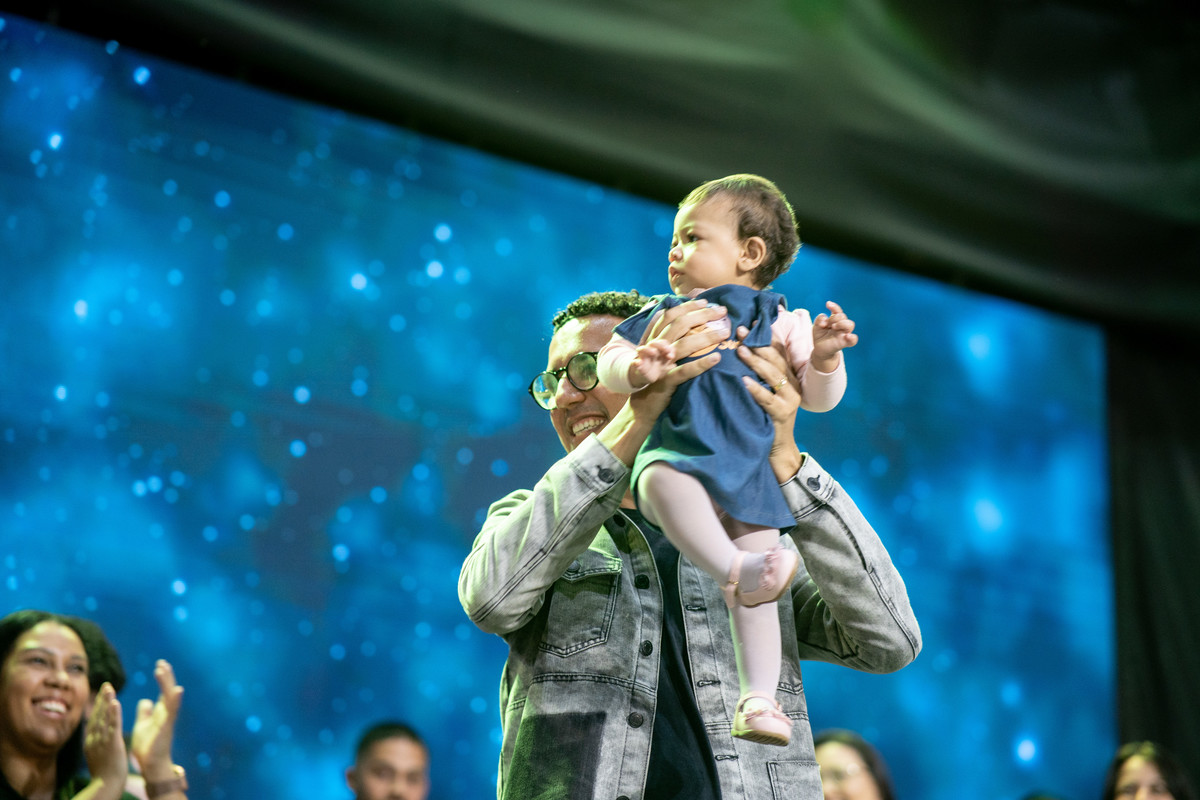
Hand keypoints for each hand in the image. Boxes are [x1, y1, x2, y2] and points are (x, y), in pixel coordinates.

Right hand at [84, 683, 127, 789]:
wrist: (105, 786)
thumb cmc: (104, 774)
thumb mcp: (97, 756)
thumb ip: (96, 744)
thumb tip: (96, 737)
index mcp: (91, 742)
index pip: (94, 720)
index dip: (98, 706)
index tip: (102, 693)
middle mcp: (94, 739)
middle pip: (97, 716)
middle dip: (101, 699)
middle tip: (106, 684)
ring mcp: (102, 741)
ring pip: (104, 718)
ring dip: (107, 701)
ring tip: (110, 687)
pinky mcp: (112, 744)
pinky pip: (113, 726)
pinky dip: (113, 714)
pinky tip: (115, 702)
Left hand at [130, 660, 184, 783]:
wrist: (151, 764)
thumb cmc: (148, 746)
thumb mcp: (143, 725)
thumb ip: (145, 713)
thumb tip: (145, 701)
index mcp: (161, 712)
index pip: (163, 691)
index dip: (163, 678)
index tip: (160, 665)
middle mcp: (166, 713)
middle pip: (168, 691)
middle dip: (166, 677)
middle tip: (161, 663)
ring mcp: (168, 719)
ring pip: (170, 697)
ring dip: (166, 683)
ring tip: (162, 670)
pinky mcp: (166, 727)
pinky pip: (172, 711)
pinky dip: (174, 700)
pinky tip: (176, 690)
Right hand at [626, 299, 724, 419]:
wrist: (641, 406)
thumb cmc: (655, 378)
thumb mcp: (658, 356)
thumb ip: (668, 340)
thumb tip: (686, 324)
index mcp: (654, 340)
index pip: (670, 316)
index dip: (687, 306)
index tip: (706, 301)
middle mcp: (656, 349)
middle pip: (679, 325)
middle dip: (702, 315)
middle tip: (722, 310)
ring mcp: (660, 365)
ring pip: (683, 345)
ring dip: (706, 337)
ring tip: (725, 332)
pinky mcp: (665, 381)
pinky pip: (684, 371)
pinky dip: (701, 364)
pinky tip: (716, 358)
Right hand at [629, 339, 675, 386]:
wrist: (645, 377)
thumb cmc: (657, 368)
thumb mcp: (665, 365)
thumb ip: (669, 363)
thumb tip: (674, 364)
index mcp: (658, 350)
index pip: (663, 343)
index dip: (668, 347)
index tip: (671, 357)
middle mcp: (649, 351)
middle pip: (653, 343)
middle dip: (660, 345)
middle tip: (667, 351)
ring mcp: (642, 357)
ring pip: (642, 349)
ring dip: (647, 349)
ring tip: (654, 352)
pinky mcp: (637, 365)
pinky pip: (634, 362)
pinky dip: (636, 362)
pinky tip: (638, 363)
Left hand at [737, 331, 803, 483]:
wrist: (777, 449)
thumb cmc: (765, 417)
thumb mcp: (764, 391)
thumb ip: (758, 373)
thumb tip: (740, 348)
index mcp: (788, 376)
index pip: (778, 350)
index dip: (766, 335)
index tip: (751, 321)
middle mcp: (792, 384)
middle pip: (775, 359)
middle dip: (758, 343)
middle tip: (740, 330)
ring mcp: (790, 400)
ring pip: (773, 376)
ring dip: (756, 361)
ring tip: (740, 350)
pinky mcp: (783, 414)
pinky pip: (768, 400)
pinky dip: (755, 390)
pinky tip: (743, 381)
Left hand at [811, 300, 856, 371]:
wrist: (820, 349)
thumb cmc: (820, 336)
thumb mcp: (816, 326)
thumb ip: (819, 319)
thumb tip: (825, 317)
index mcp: (835, 320)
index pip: (838, 311)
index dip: (834, 307)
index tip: (827, 304)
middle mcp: (841, 325)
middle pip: (843, 316)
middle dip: (835, 317)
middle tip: (828, 324)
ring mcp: (844, 333)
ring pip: (850, 324)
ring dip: (842, 323)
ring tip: (833, 327)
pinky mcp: (845, 342)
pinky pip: (854, 340)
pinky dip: (852, 337)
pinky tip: (847, 336)